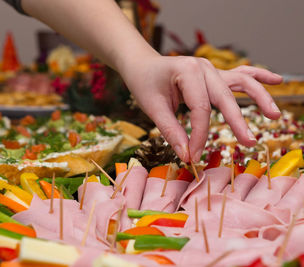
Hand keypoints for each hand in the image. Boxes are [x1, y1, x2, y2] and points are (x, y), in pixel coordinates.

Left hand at [119, 55, 281, 162]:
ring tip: (273, 115)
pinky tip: (276, 80)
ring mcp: (211, 70)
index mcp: (188, 72)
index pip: (200, 108)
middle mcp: (204, 68)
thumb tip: (186, 155)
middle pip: (225, 97)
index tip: (193, 156)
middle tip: (249, 143)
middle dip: (237, 121)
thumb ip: (170, 131)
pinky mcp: (214, 76)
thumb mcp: (152, 107)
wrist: (141, 65)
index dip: (199, 135)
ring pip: (240, 83)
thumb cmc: (144, 84)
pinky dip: (257, 78)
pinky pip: (239, 76)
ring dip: (259, 97)